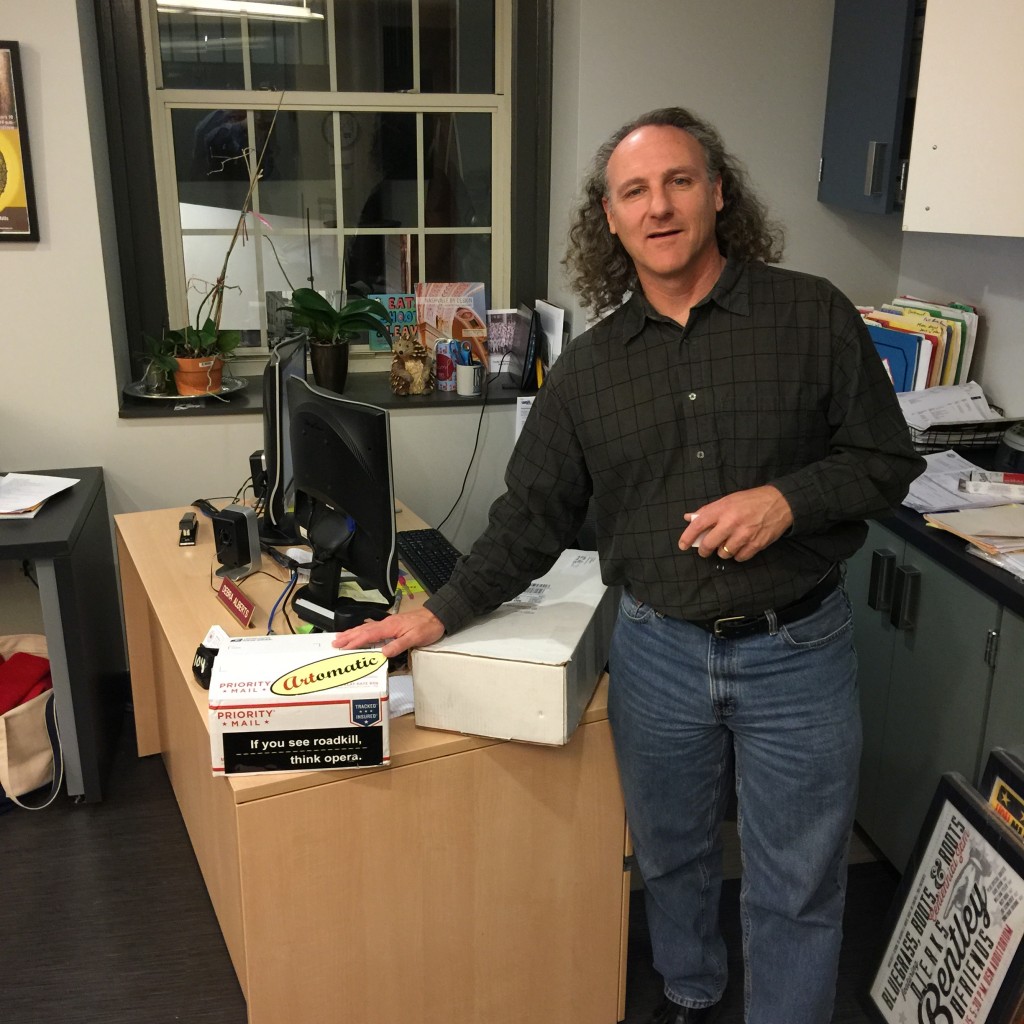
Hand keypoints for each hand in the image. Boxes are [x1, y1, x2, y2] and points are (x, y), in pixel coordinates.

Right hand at [332, 607, 444, 658]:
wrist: (437, 617)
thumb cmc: (427, 626)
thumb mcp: (415, 638)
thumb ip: (399, 645)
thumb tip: (383, 653)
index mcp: (390, 626)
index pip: (368, 635)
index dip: (355, 641)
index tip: (343, 647)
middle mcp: (387, 623)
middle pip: (363, 630)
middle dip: (348, 636)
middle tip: (335, 642)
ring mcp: (389, 624)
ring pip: (367, 628)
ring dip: (353, 633)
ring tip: (341, 637)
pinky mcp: (392, 625)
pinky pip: (373, 628)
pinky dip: (363, 631)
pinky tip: (360, 633)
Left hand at [678, 485, 792, 561]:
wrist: (780, 503)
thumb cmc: (750, 500)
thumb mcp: (728, 500)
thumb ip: (708, 510)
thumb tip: (689, 518)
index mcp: (722, 509)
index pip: (699, 524)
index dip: (688, 536)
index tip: (682, 545)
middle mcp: (732, 522)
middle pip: (709, 544)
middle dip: (704, 550)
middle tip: (705, 550)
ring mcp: (744, 535)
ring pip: (724, 554)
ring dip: (723, 552)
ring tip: (728, 543)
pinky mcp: (756, 544)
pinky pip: (739, 558)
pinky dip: (737, 555)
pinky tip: (740, 547)